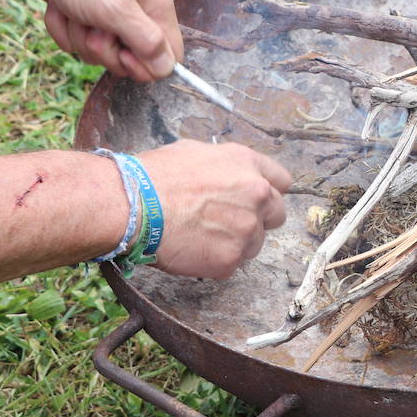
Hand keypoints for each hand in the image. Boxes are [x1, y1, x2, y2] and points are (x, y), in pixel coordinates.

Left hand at [7, 0, 183, 81]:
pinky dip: (62, 28)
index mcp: (156, 8)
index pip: (169, 56)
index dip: (146, 64)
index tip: (124, 54)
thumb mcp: (115, 8)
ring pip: (99, 52)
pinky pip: (75, 41)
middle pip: (131, 60)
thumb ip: (145, 40)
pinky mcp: (84, 16)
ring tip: (73, 9)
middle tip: (94, 27)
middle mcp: (137, 13)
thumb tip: (168, 68)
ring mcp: (109, 15)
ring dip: (79, 36)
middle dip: (105, 49)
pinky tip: (59, 7)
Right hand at [137, 140, 291, 279]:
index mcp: (249, 165)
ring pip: (254, 243)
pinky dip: (215, 261)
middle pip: (277, 215)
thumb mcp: (196, 152)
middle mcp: (257, 195)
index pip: (282, 182)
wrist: (134, 206)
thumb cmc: (155, 176)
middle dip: (258, 219)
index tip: (255, 200)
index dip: (267, 192)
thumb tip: (227, 175)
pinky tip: (192, 250)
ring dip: (235, 242)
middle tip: (228, 222)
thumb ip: (225, 166)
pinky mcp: (231, 258)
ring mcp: (247, 229)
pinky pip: (231, 264)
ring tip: (201, 236)